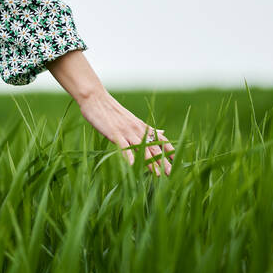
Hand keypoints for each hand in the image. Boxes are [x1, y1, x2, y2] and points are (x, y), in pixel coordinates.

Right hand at [46, 49, 174, 174]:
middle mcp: (136, 129)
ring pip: (141, 149)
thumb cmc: (110, 110)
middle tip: (171, 173)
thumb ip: (146, 128)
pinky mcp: (114, 133)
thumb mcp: (132, 119)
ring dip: (150, 162)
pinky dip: (129, 155)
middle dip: (163, 161)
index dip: (168, 150)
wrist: (96, 98)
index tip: (176, 160)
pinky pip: (123, 146)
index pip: (159, 139)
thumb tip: (162, 132)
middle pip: (153, 147)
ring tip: (157, 174)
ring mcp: (126, 132)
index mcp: (141, 126)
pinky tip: (133, 165)